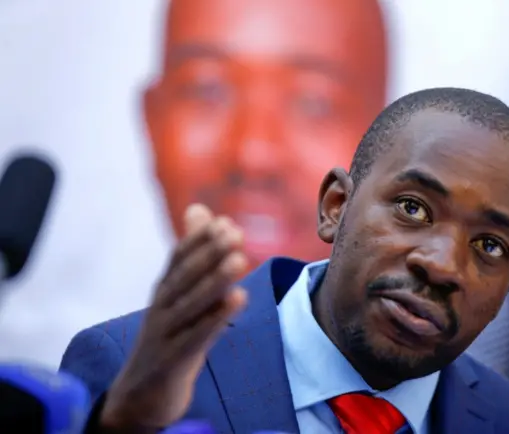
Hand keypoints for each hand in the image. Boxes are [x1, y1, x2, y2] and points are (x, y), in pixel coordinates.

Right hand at [100, 204, 247, 429]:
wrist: (142, 394)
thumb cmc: (170, 335)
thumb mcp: (179, 295)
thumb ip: (193, 254)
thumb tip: (200, 209)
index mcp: (164, 290)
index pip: (178, 258)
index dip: (200, 240)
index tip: (225, 222)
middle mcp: (161, 307)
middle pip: (185, 277)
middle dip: (209, 253)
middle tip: (235, 233)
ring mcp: (164, 334)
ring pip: (191, 304)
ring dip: (215, 280)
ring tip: (240, 259)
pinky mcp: (172, 360)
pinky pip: (195, 337)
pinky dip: (215, 317)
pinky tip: (238, 299)